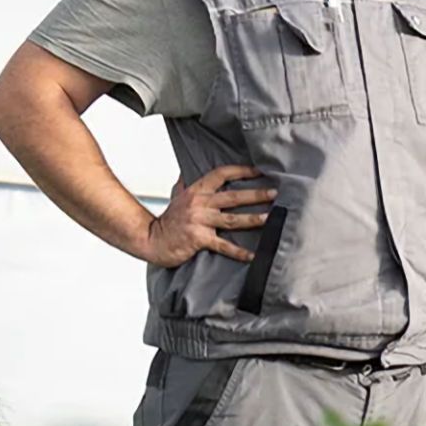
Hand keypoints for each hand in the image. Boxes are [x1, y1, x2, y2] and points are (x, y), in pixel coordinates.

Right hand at [142, 165, 275, 266]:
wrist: (151, 239)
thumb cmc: (168, 220)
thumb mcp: (176, 196)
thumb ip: (186, 185)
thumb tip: (188, 172)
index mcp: (196, 192)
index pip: (221, 174)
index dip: (241, 171)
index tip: (259, 171)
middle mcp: (199, 204)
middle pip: (233, 197)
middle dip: (255, 195)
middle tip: (275, 193)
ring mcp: (199, 222)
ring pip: (232, 219)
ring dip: (253, 219)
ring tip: (270, 217)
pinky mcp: (199, 239)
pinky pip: (223, 245)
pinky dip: (238, 252)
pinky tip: (252, 255)